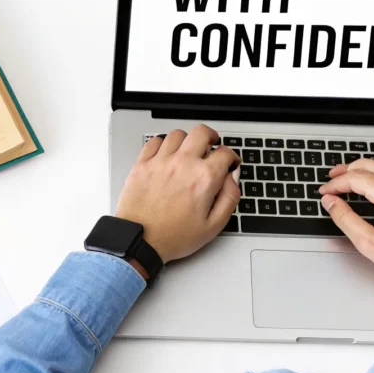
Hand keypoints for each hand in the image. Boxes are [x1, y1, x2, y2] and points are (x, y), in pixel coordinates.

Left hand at [115, 125, 240, 263]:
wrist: (141, 240)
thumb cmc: (174, 236)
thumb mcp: (213, 225)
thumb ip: (229, 198)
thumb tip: (233, 178)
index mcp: (204, 178)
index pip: (224, 152)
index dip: (231, 157)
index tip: (229, 162)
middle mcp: (183, 164)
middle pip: (202, 132)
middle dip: (211, 137)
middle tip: (211, 145)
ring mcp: (161, 161)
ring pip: (178, 134)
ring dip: (187, 140)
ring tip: (188, 151)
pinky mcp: (142, 164)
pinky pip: (154, 141)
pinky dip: (163, 143)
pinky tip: (166, 154)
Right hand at [320, 160, 373, 292]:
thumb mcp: (369, 243)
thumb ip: (345, 218)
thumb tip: (330, 202)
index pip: (356, 178)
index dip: (336, 183)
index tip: (325, 192)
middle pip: (369, 165)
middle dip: (347, 171)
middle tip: (332, 179)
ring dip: (365, 171)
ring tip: (350, 181)